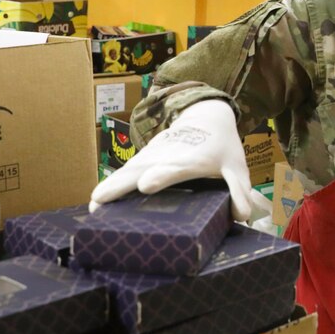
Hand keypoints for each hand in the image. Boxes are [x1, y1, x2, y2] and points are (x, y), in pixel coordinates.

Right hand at [90, 100, 260, 220]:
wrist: (205, 118)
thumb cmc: (222, 149)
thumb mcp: (237, 167)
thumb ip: (240, 190)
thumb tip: (242, 215)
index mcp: (192, 159)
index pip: (177, 168)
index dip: (162, 175)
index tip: (147, 184)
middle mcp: (167, 157)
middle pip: (141, 170)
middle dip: (122, 185)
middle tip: (101, 201)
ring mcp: (151, 158)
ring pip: (127, 172)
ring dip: (109, 188)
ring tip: (93, 207)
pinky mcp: (143, 161)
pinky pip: (124, 175)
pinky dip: (110, 187)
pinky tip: (96, 204)